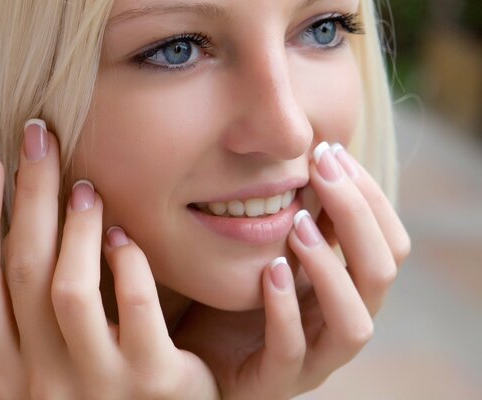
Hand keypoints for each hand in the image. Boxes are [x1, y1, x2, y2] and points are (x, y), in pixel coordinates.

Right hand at [0, 122, 218, 398]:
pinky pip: (135, 305)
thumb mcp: (49, 367)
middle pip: (20, 270)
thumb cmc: (97, 396)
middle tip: (39, 136)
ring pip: (68, 287)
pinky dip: (127, 260)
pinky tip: (124, 237)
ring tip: (86, 187)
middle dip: (25, 193)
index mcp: (7, 374)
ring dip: (74, 226)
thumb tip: (19, 228)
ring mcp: (98, 385)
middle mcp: (41, 382)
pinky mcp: (155, 382)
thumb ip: (31, 317)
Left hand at [172, 142, 410, 398]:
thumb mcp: (277, 249)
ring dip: (331, 268)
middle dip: (357, 216)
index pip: (388, 242)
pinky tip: (271, 270)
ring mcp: (314, 356)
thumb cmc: (244, 298)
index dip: (370, 196)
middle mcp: (342, 321)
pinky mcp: (277, 379)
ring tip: (300, 224)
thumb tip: (316, 157)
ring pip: (354, 322)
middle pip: (382, 273)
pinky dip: (286, 308)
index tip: (332, 153)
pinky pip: (292, 349)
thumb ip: (302, 219)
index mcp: (349, 289)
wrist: (205, 355)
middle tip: (321, 172)